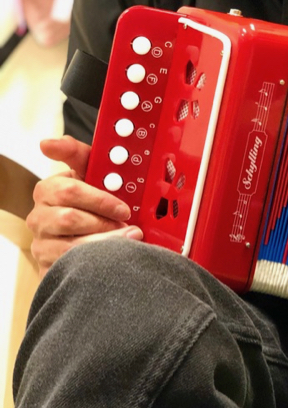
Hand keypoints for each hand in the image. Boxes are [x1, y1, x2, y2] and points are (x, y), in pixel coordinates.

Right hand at [27, 135, 142, 276]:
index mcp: (49, 189)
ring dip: (105, 241)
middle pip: (71, 218)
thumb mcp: (90, 176)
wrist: (87, 241)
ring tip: (127, 238)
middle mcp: (39, 215)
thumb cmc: (90, 204)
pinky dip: (98, 259)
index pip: (69, 189)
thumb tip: (50, 142)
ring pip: (73, 244)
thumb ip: (78, 155)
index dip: (100, 199)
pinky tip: (112, 255)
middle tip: (128, 224)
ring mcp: (41, 242)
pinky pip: (73, 265)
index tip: (123, 208)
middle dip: (104, 221)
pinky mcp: (48, 265)